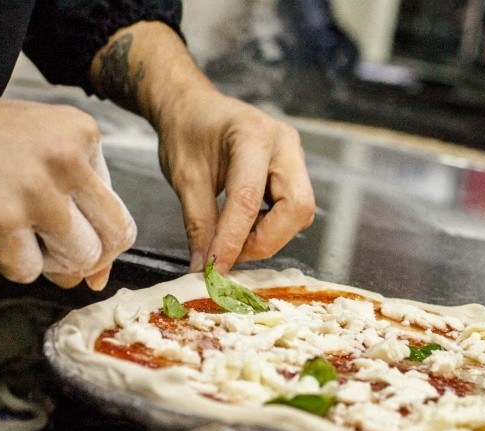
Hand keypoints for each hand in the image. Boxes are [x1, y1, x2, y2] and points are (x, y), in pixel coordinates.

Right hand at [0, 60, 136, 289]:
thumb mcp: (34, 153)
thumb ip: (74, 205)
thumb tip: (98, 276)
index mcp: (81, 133)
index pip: (117, 207)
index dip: (98, 236)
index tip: (71, 239)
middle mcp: (67, 159)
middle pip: (114, 236)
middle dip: (87, 256)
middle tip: (54, 252)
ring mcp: (36, 192)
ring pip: (79, 258)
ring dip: (47, 262)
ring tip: (13, 235)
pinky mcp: (2, 222)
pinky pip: (28, 271)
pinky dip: (4, 263)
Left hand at [156, 90, 314, 272]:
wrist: (194, 108)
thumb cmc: (187, 132)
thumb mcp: (184, 177)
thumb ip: (199, 223)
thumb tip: (205, 267)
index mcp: (252, 136)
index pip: (248, 198)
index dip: (234, 239)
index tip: (215, 269)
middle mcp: (284, 144)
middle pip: (296, 207)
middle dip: (266, 240)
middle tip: (231, 254)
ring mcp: (295, 156)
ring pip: (300, 212)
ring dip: (269, 236)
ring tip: (234, 237)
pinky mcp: (295, 170)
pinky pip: (294, 209)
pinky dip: (271, 226)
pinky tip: (245, 225)